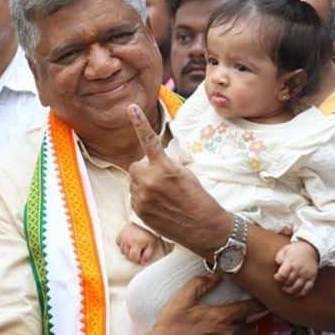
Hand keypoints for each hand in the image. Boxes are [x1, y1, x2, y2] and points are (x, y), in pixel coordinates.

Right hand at [116, 222, 158, 264]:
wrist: (144, 222)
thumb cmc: (148, 233)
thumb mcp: (151, 245)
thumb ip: (147, 255)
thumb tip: (142, 262)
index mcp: (136, 244)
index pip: (133, 258)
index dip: (138, 259)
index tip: (141, 255)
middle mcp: (127, 241)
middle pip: (127, 255)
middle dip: (133, 254)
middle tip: (139, 248)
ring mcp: (123, 237)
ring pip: (122, 250)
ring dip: (128, 250)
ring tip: (134, 244)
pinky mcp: (120, 234)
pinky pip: (118, 243)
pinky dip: (122, 244)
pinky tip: (128, 242)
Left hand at [127, 104, 230, 256]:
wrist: (203, 227)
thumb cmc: (198, 197)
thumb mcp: (184, 173)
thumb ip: (164, 165)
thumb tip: (150, 162)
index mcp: (164, 167)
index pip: (149, 141)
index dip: (139, 122)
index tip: (131, 107)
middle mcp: (150, 181)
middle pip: (136, 166)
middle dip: (145, 169)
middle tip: (162, 179)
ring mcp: (142, 198)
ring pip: (134, 182)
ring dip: (144, 184)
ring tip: (163, 195)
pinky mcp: (139, 211)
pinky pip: (135, 197)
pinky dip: (143, 198)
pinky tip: (160, 205)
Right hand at [133, 271, 265, 334]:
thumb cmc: (170, 327)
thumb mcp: (182, 299)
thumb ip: (200, 284)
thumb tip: (215, 276)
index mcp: (221, 318)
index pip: (249, 309)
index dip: (258, 304)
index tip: (264, 300)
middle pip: (243, 323)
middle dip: (239, 316)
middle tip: (225, 312)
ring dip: (228, 329)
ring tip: (210, 326)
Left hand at [274, 240, 318, 296]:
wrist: (311, 249)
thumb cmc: (295, 250)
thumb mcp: (285, 250)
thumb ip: (279, 257)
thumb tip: (278, 263)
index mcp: (291, 262)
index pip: (282, 274)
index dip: (278, 277)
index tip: (277, 276)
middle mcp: (298, 269)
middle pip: (289, 282)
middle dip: (284, 284)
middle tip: (282, 284)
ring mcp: (306, 274)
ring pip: (297, 287)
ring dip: (290, 290)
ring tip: (287, 289)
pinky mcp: (312, 278)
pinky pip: (307, 288)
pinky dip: (301, 293)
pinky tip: (297, 293)